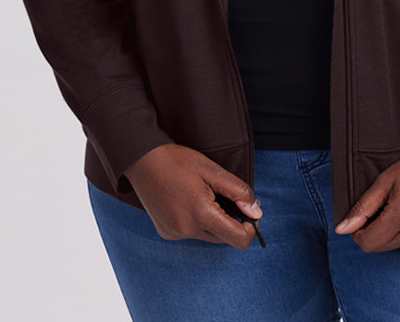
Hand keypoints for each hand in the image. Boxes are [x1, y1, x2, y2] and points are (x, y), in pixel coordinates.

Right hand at [124, 143, 261, 247]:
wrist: (142, 160)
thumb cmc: (178, 161)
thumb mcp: (213, 171)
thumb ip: (238, 192)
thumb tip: (257, 212)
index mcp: (202, 214)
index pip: (238, 239)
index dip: (250, 228)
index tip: (248, 211)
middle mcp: (187, 230)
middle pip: (224, 238)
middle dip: (231, 222)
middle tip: (225, 197)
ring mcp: (174, 233)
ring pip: (208, 236)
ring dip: (213, 221)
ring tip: (203, 195)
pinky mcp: (166, 232)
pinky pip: (191, 233)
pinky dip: (196, 222)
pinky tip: (188, 201)